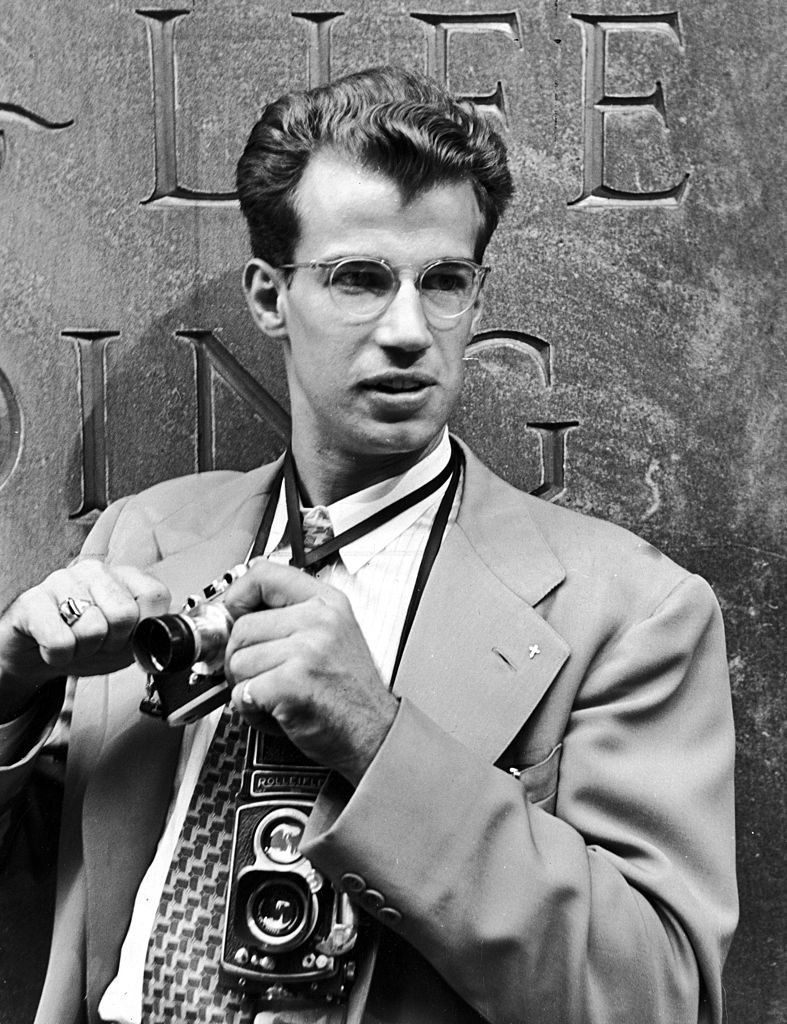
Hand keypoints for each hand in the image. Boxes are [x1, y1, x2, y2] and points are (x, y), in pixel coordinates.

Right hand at [0, 559, 170, 715]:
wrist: (34, 653)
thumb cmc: (82, 642)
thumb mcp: (125, 641)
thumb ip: (149, 633)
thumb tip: (168, 631)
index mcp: (122, 576)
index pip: (155, 595)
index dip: (145, 626)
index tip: (129, 636)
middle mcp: (94, 572)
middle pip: (125, 614)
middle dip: (112, 642)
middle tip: (97, 642)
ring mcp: (61, 581)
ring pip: (93, 629)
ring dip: (84, 650)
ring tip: (74, 642)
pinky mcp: (31, 601)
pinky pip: (60, 641)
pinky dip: (59, 656)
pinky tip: (54, 647)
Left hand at [222, 559, 398, 784]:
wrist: (375, 733)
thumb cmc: (352, 693)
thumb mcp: (334, 635)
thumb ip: (294, 616)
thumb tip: (240, 612)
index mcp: (327, 603)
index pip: (265, 574)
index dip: (238, 594)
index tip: (233, 611)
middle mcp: (318, 621)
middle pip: (242, 627)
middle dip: (241, 658)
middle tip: (264, 676)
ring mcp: (305, 651)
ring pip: (237, 662)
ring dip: (247, 688)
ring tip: (277, 695)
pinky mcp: (290, 683)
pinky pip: (241, 693)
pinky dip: (251, 711)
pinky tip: (277, 711)